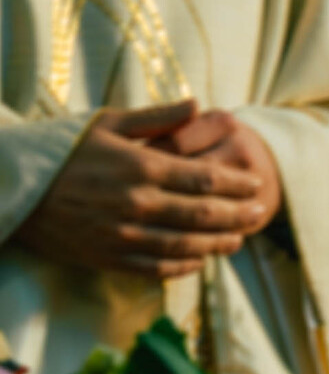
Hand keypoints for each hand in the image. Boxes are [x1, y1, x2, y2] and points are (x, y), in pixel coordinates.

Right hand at [14, 100, 269, 279]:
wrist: (14, 188)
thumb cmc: (63, 149)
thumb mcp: (108, 122)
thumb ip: (157, 117)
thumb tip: (198, 104)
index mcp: (141, 167)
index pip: (204, 178)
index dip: (236, 183)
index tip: (256, 183)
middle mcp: (137, 204)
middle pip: (202, 215)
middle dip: (236, 214)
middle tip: (260, 212)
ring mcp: (123, 236)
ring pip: (184, 246)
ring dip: (217, 244)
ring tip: (239, 239)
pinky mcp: (107, 258)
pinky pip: (154, 269)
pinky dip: (181, 267)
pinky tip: (198, 262)